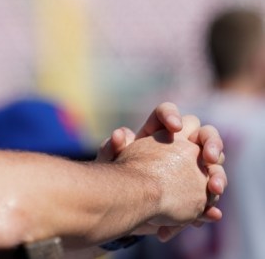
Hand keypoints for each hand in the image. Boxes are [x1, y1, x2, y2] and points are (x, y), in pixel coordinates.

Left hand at [97, 103, 226, 239]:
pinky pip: (211, 197)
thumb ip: (110, 149)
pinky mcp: (197, 193)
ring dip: (219, 176)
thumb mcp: (108, 164)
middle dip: (212, 143)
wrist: (122, 208)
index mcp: (155, 133)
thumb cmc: (114, 179)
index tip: (174, 127)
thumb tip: (119, 135)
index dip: (171, 115)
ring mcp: (191, 170)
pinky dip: (211, 206)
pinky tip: (209, 213)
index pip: (166, 113)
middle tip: (209, 157)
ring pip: (215, 165)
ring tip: (214, 189)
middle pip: (204, 134)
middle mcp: (178, 146)